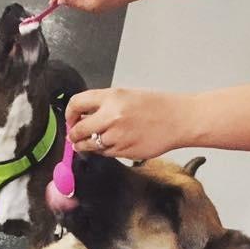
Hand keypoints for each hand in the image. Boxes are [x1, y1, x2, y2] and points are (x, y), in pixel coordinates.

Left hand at [66, 88, 193, 159]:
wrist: (179, 120)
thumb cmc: (156, 106)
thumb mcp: (127, 96)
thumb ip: (103, 105)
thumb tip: (81, 116)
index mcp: (112, 97)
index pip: (76, 104)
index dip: (70, 114)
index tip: (71, 119)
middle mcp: (111, 116)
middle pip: (77, 130)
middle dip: (73, 134)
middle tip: (75, 135)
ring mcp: (116, 136)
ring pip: (88, 145)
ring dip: (86, 144)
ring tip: (92, 140)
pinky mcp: (122, 151)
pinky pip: (103, 153)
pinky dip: (103, 150)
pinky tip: (112, 143)